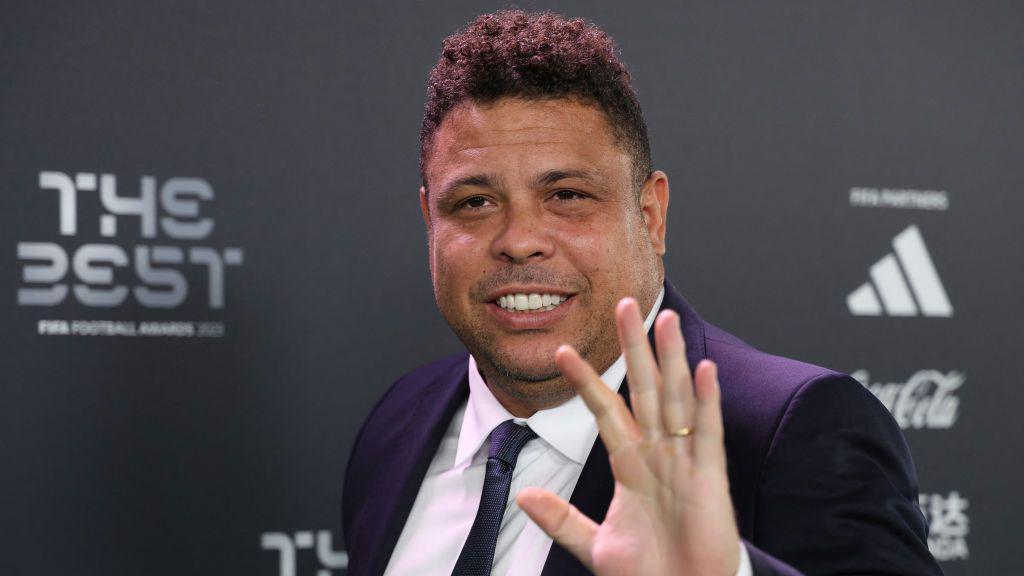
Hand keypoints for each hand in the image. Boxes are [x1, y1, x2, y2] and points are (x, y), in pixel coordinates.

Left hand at [516, 297, 740, 574]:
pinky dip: (706, 400)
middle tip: (624, 303)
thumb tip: (525, 497)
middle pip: (644, 389)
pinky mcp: (710, 477)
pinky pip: (707, 432)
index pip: (605, 411)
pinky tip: (702, 368)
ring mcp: (685, 461)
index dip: (585, 381)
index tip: (562, 351)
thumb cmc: (650, 575)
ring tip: (663, 319)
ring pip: (676, 398)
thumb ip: (562, 519)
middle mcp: (659, 454)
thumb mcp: (597, 546)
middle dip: (633, 347)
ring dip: (669, 359)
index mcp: (632, 466)